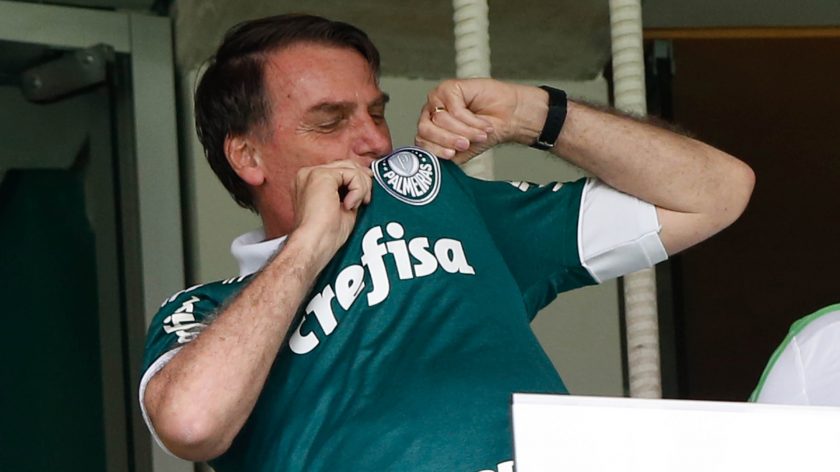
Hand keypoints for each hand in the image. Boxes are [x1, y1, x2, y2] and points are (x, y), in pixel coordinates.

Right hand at [291, 160, 372, 265]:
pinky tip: (349, 206)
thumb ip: (350, 191)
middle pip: (347, 164)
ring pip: (351, 168)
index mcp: (309, 182)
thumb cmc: (325, 235)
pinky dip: (358, 190)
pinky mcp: (320, 176)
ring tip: (353, 206)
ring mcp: (312, 173)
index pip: (340, 170)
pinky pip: (352, 174)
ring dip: (361, 188)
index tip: (365, 196)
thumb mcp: (341, 207)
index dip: (358, 180)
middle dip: (362, 182)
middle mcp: (308, 174)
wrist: (314, 244)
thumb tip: (367, 178)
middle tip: (365, 201)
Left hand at [414, 79, 546, 162]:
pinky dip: (472, 120)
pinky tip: (483, 124)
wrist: (508, 119)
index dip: (435, 150)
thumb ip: (448, 158)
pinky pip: (455, 108)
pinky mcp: (449, 88)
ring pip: (441, 119)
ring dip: (465, 131)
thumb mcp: (464, 152)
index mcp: (430, 131)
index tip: (452, 155)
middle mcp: (430, 114)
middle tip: (465, 144)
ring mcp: (438, 100)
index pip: (421, 142)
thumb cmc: (486, 134)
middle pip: (426, 129)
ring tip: (480, 135)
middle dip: (448, 139)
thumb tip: (435, 166)